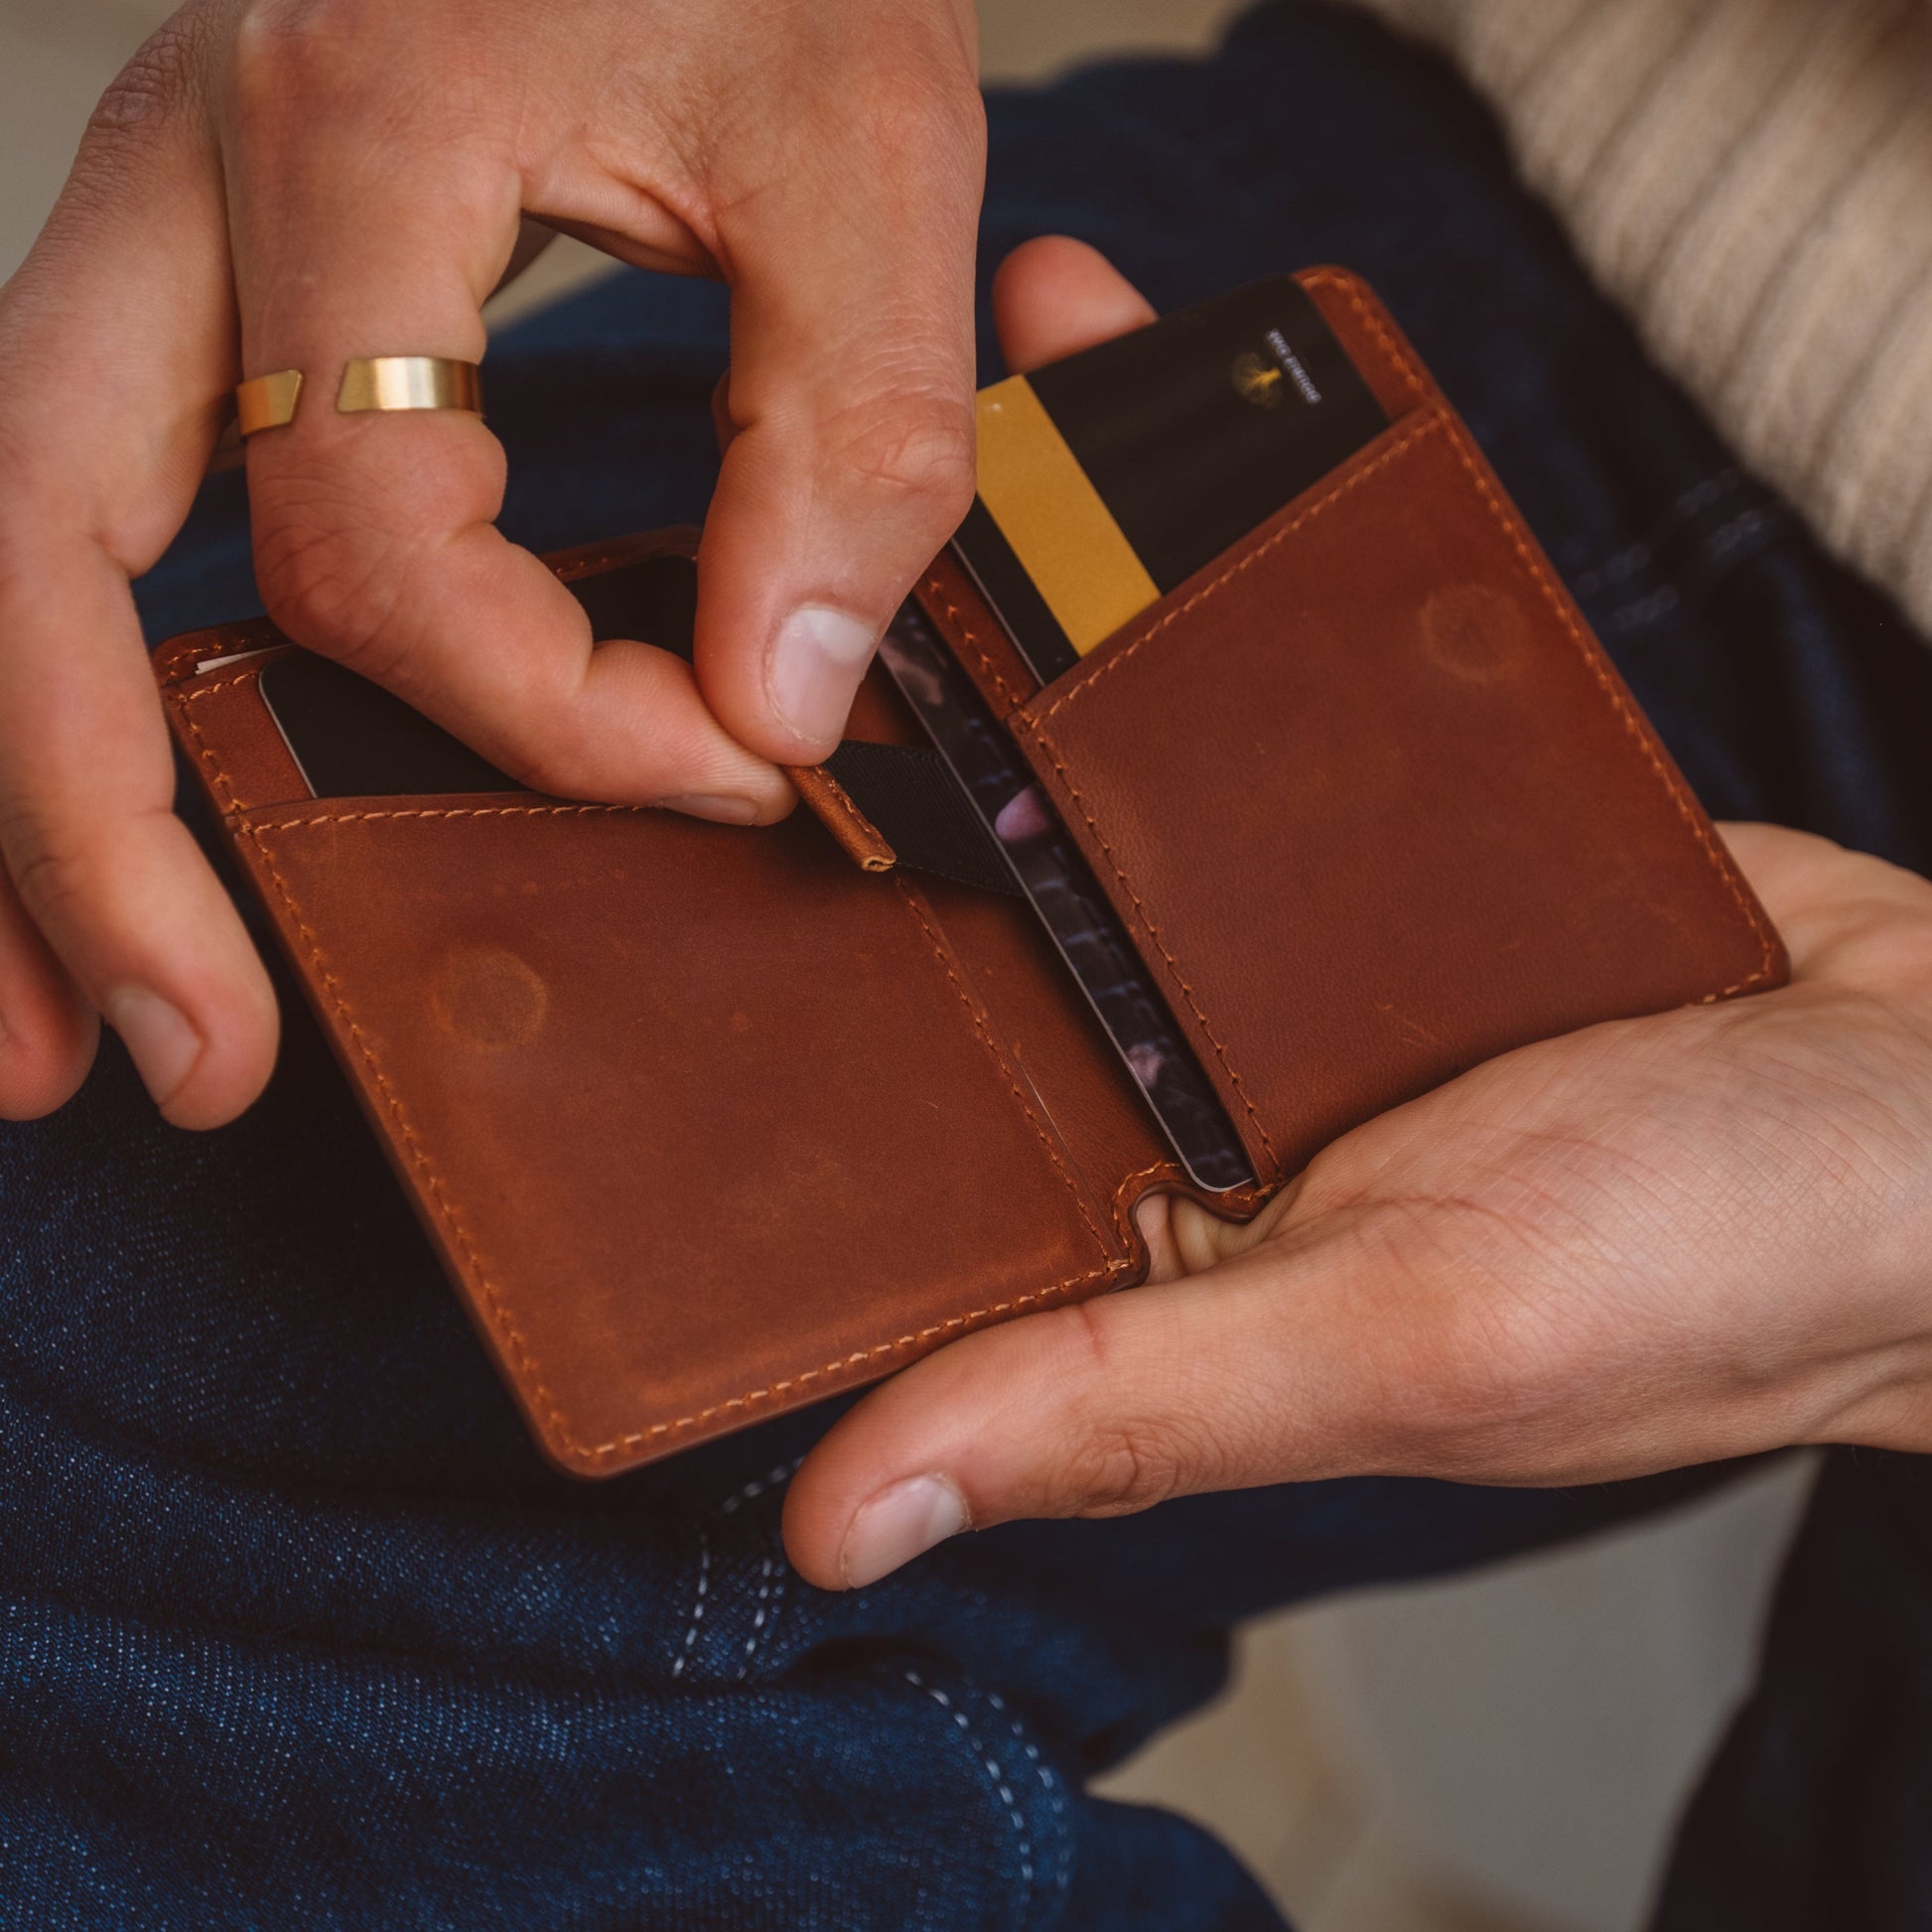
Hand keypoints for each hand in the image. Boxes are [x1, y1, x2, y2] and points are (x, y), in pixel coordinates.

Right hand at [0, 0, 983, 1126]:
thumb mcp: (866, 140)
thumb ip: (851, 429)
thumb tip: (774, 698)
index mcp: (347, 126)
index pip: (378, 545)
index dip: (551, 714)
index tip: (731, 766)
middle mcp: (187, 177)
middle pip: (35, 551)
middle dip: (89, 835)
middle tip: (184, 1063)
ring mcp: (157, 224)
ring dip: (11, 803)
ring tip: (56, 1031)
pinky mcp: (192, 275)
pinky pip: (58, 504)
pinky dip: (51, 684)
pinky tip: (81, 818)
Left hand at [783, 262, 1931, 1586]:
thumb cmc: (1718, 1268)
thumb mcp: (1402, 1339)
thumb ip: (1119, 1407)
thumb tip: (828, 1523)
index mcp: (1135, 1223)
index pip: (890, 1137)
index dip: (755, 1015)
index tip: (624, 856)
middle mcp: (1172, 1076)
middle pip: (970, 905)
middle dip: (865, 745)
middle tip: (738, 581)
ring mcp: (1267, 937)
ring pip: (1096, 757)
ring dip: (1018, 600)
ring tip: (918, 425)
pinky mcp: (1372, 826)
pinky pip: (1248, 677)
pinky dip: (1198, 557)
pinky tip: (1125, 399)